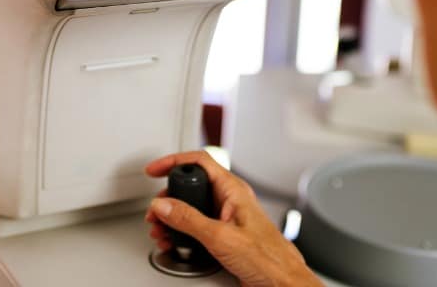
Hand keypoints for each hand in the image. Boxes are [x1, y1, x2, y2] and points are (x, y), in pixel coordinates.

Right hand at [145, 151, 319, 286]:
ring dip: (173, 217)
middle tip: (155, 210)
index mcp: (233, 189)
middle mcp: (230, 199)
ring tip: (161, 229)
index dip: (174, 161)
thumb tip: (163, 205)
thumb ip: (188, 219)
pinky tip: (174, 240)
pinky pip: (198, 225)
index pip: (200, 161)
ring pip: (193, 207)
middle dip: (169, 197)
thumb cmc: (267, 258)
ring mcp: (227, 217)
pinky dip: (182, 230)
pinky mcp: (225, 234)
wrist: (281, 281)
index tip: (154, 170)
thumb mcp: (220, 236)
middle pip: (192, 185)